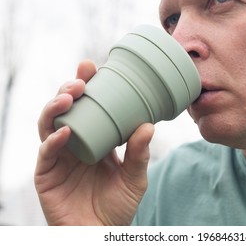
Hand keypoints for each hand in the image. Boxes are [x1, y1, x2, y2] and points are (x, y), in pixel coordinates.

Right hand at [35, 60, 153, 224]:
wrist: (102, 233)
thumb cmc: (118, 205)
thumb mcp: (134, 177)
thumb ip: (139, 153)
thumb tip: (148, 125)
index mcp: (95, 139)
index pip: (88, 107)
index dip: (88, 87)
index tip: (94, 68)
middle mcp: (75, 143)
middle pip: (66, 110)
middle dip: (69, 90)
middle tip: (81, 79)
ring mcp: (59, 157)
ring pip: (49, 124)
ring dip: (55, 106)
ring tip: (69, 96)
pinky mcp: (47, 174)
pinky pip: (46, 153)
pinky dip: (53, 140)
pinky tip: (65, 131)